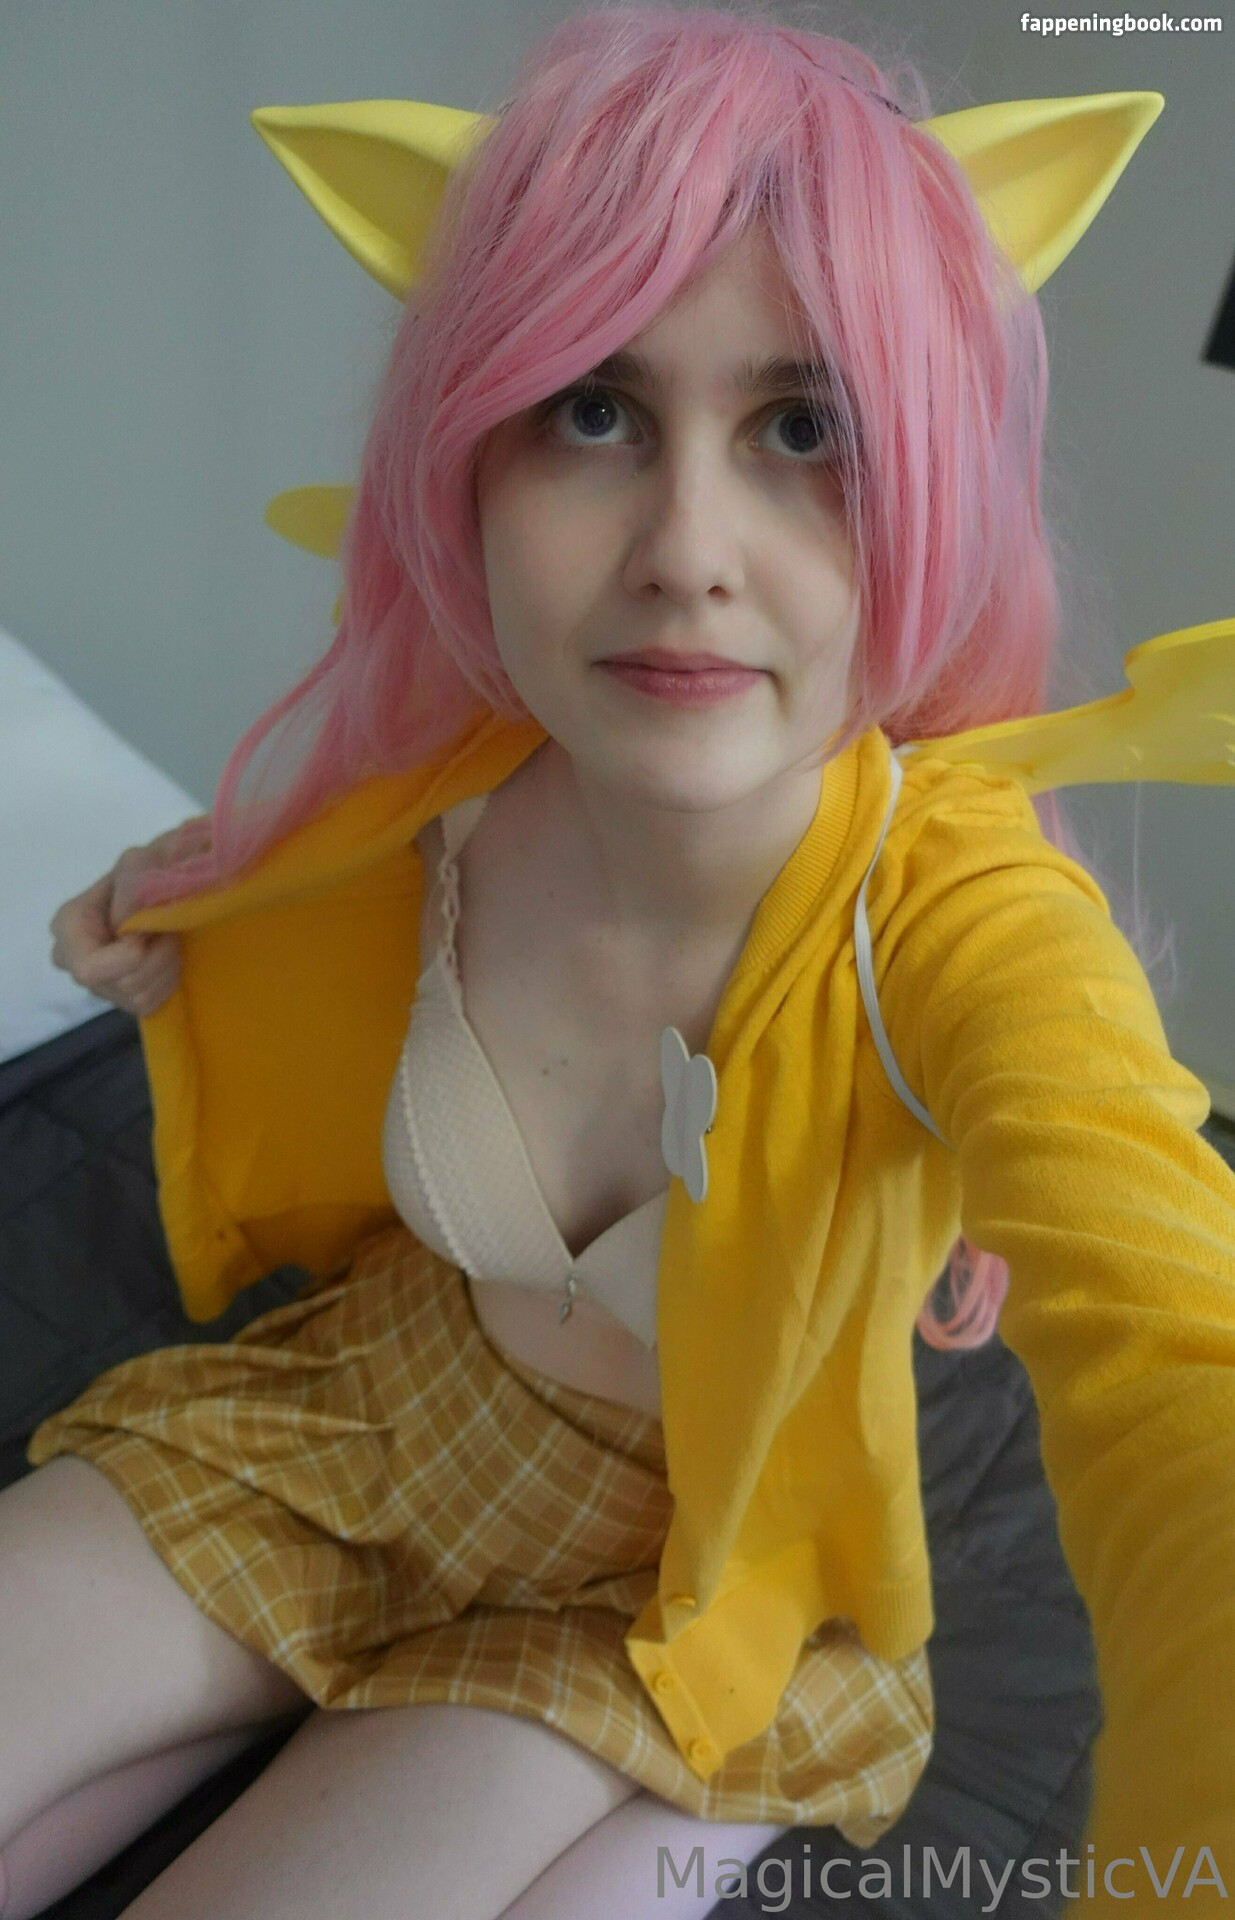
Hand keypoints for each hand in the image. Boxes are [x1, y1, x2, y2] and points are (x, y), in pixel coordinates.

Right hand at [48, 816, 209, 1017]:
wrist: (167, 886)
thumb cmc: (150, 871)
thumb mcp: (142, 861)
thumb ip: (133, 879)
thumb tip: (126, 920)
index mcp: (68, 925)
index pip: (89, 968)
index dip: (129, 958)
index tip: (150, 932)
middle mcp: (72, 960)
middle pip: (124, 984)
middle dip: (157, 957)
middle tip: (166, 929)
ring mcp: (96, 984)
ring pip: (140, 997)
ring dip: (167, 966)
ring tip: (166, 938)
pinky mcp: (120, 999)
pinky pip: (151, 1005)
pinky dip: (169, 980)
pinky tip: (166, 956)